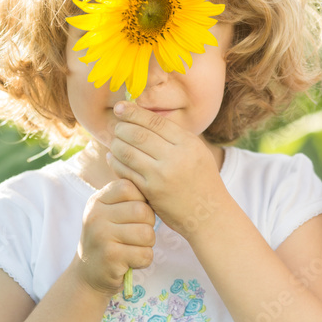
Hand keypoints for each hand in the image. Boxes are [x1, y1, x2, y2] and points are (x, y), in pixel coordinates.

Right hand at [75, 179, 154, 295]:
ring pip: (147, 234)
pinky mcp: (110, 258)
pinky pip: (145, 255)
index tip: (136, 214)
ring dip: (147, 244)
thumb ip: (127, 198)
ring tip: (133, 247)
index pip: (129, 187)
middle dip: (148, 224)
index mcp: (97, 201)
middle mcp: (96, 216)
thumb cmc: (109, 238)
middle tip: (137, 234)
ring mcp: (101, 237)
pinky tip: (130, 261)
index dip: (142, 200)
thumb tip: (157, 181)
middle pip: (142, 211)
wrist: (88, 274)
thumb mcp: (110, 212)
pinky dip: (143, 260)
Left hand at [108, 101, 223, 237]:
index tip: (120, 107)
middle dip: (122, 127)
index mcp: (188, 144)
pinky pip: (125, 172)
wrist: (209, 215)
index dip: (134, 112)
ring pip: (128, 152)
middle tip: (116, 126)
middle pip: (139, 134)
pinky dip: (115, 162)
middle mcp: (176, 157)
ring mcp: (162, 176)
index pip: (155, 122)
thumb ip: (175, 137)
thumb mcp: (198, 152)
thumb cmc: (202, 180)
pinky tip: (112, 157)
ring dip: (116, 144)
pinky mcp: (150, 192)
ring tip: (114, 140)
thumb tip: (145, 118)